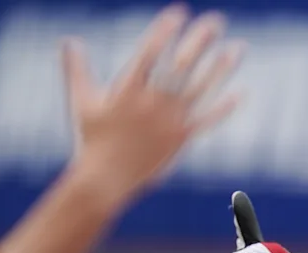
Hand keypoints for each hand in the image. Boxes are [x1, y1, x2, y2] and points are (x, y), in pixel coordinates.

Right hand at [62, 5, 243, 206]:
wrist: (105, 179)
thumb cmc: (91, 140)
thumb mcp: (80, 102)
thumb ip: (76, 69)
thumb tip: (68, 41)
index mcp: (127, 89)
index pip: (151, 51)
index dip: (166, 30)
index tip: (180, 12)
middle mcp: (152, 102)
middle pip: (181, 65)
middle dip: (200, 40)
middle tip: (217, 19)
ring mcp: (169, 121)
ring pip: (201, 89)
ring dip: (221, 67)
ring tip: (237, 48)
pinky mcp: (181, 140)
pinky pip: (206, 120)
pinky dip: (224, 107)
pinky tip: (240, 92)